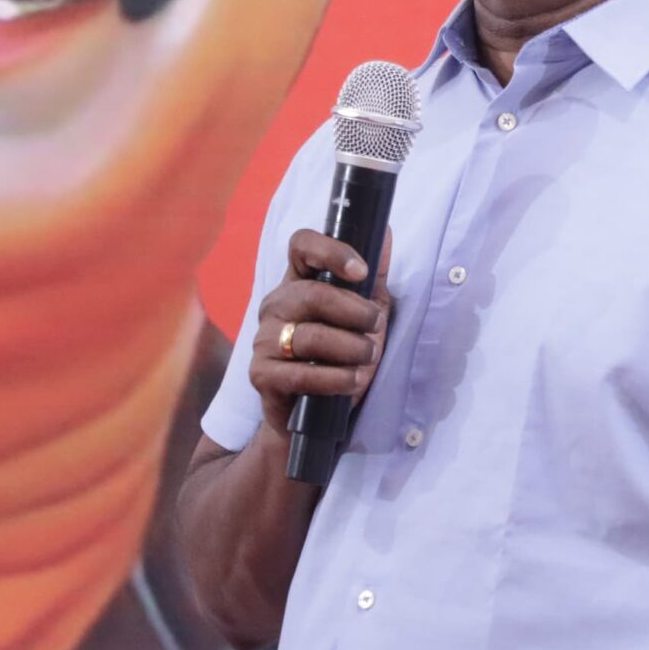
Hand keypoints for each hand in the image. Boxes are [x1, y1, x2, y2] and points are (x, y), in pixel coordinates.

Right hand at [247, 228, 392, 436]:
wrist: (313, 415)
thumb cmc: (340, 357)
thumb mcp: (364, 316)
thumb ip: (374, 279)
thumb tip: (387, 234)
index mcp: (297, 283)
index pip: (301, 246)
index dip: (331, 251)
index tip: (362, 272)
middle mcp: (275, 305)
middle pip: (312, 294)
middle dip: (355, 312)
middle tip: (376, 327)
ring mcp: (263, 339)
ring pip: (311, 336)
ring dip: (352, 349)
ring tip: (368, 359)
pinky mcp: (261, 374)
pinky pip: (301, 374)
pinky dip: (336, 379)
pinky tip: (352, 382)